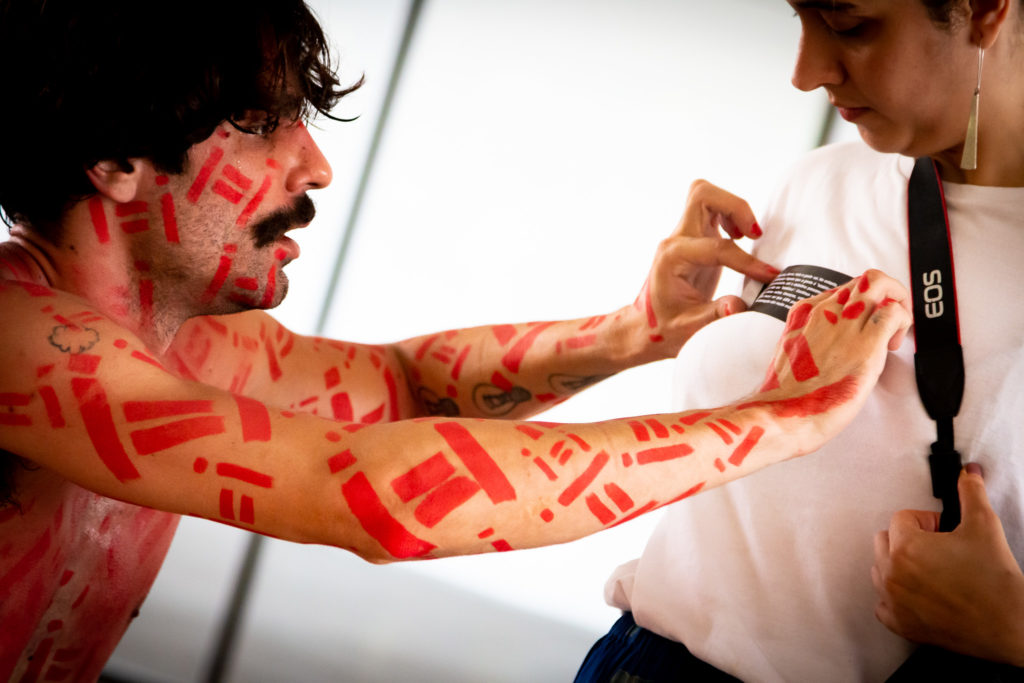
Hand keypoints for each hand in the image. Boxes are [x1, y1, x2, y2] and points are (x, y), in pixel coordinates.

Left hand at [632, 180, 779, 359]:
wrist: (647, 328)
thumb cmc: (665, 329)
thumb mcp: (689, 329)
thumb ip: (714, 316)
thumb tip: (738, 306)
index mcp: (672, 258)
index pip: (716, 248)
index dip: (747, 261)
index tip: (770, 276)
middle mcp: (676, 240)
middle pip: (702, 195)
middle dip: (735, 207)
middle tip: (753, 235)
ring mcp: (684, 235)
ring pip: (705, 195)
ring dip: (733, 207)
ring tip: (750, 235)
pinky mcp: (694, 238)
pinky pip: (711, 208)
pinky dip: (730, 214)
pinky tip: (740, 238)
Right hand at [741, 269, 911, 454]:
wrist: (781, 416)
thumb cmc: (786, 395)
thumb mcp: (790, 351)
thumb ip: (811, 335)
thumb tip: (832, 339)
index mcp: (804, 312)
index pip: (846, 287)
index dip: (864, 303)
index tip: (865, 324)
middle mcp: (824, 312)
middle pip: (867, 280)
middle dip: (888, 295)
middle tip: (890, 322)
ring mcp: (844, 326)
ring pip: (882, 285)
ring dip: (898, 303)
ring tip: (894, 331)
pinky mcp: (865, 347)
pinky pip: (894, 313)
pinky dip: (903, 322)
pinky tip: (893, 344)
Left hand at [873, 464, 1023, 664]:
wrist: (1010, 626)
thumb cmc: (995, 581)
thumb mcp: (984, 525)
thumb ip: (970, 493)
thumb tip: (968, 472)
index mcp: (906, 547)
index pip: (902, 518)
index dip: (927, 522)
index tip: (945, 533)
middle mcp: (892, 573)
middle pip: (885, 541)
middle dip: (908, 541)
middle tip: (939, 551)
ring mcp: (892, 601)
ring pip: (880, 570)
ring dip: (899, 566)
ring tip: (932, 572)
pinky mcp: (899, 624)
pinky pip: (882, 604)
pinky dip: (896, 598)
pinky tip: (922, 595)